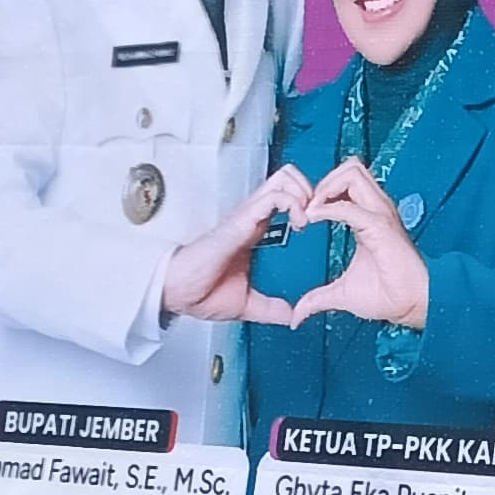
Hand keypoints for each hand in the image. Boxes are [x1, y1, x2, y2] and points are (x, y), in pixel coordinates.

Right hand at [158, 168, 315, 324]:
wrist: (178, 293)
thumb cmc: (201, 292)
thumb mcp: (247, 304)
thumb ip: (271, 308)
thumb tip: (292, 316)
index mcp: (254, 230)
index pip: (285, 197)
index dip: (307, 203)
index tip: (316, 226)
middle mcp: (252, 218)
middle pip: (287, 178)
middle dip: (311, 189)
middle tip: (317, 216)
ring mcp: (246, 216)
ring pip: (284, 179)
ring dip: (305, 193)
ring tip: (308, 218)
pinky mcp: (241, 220)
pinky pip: (274, 197)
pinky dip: (294, 203)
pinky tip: (299, 223)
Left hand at [286, 160, 430, 332]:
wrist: (411, 305)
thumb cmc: (388, 296)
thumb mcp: (342, 293)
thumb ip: (318, 298)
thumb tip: (296, 316)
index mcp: (369, 218)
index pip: (346, 184)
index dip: (322, 192)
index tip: (303, 215)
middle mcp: (376, 210)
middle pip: (350, 168)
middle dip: (323, 181)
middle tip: (307, 207)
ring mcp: (380, 214)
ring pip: (352, 173)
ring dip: (325, 188)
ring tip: (310, 210)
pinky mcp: (380, 226)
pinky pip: (349, 206)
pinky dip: (326, 208)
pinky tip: (312, 219)